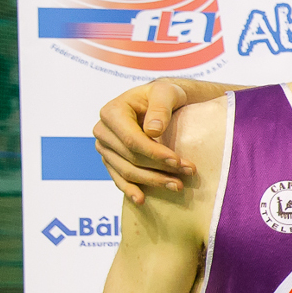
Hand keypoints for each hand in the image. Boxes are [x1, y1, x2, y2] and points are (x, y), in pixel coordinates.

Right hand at [92, 79, 216, 202]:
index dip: (155, 153)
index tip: (178, 161)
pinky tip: (141, 200)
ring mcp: (105, 147)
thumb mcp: (166, 92)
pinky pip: (118, 177)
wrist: (159, 102)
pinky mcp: (110, 159)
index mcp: (112, 112)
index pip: (132, 140)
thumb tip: (152, 130)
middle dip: (160, 169)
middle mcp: (103, 131)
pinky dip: (129, 189)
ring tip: (178, 185)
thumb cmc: (164, 95)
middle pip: (131, 158)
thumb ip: (160, 107)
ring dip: (152, 181)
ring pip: (127, 171)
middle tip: (188, 173)